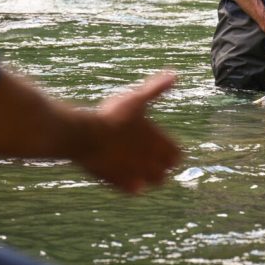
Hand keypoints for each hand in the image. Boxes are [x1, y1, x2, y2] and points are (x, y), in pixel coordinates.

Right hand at [75, 72, 180, 193]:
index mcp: (158, 142)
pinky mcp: (118, 183)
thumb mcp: (136, 98)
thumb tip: (174, 74)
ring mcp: (135, 173)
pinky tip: (126, 176)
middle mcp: (151, 161)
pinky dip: (133, 185)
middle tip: (152, 156)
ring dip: (150, 176)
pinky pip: (134, 190)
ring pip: (153, 183)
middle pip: (167, 171)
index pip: (177, 155)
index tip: (166, 145)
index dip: (173, 151)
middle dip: (163, 165)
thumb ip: (156, 89)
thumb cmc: (112, 116)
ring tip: (140, 166)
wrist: (86, 136)